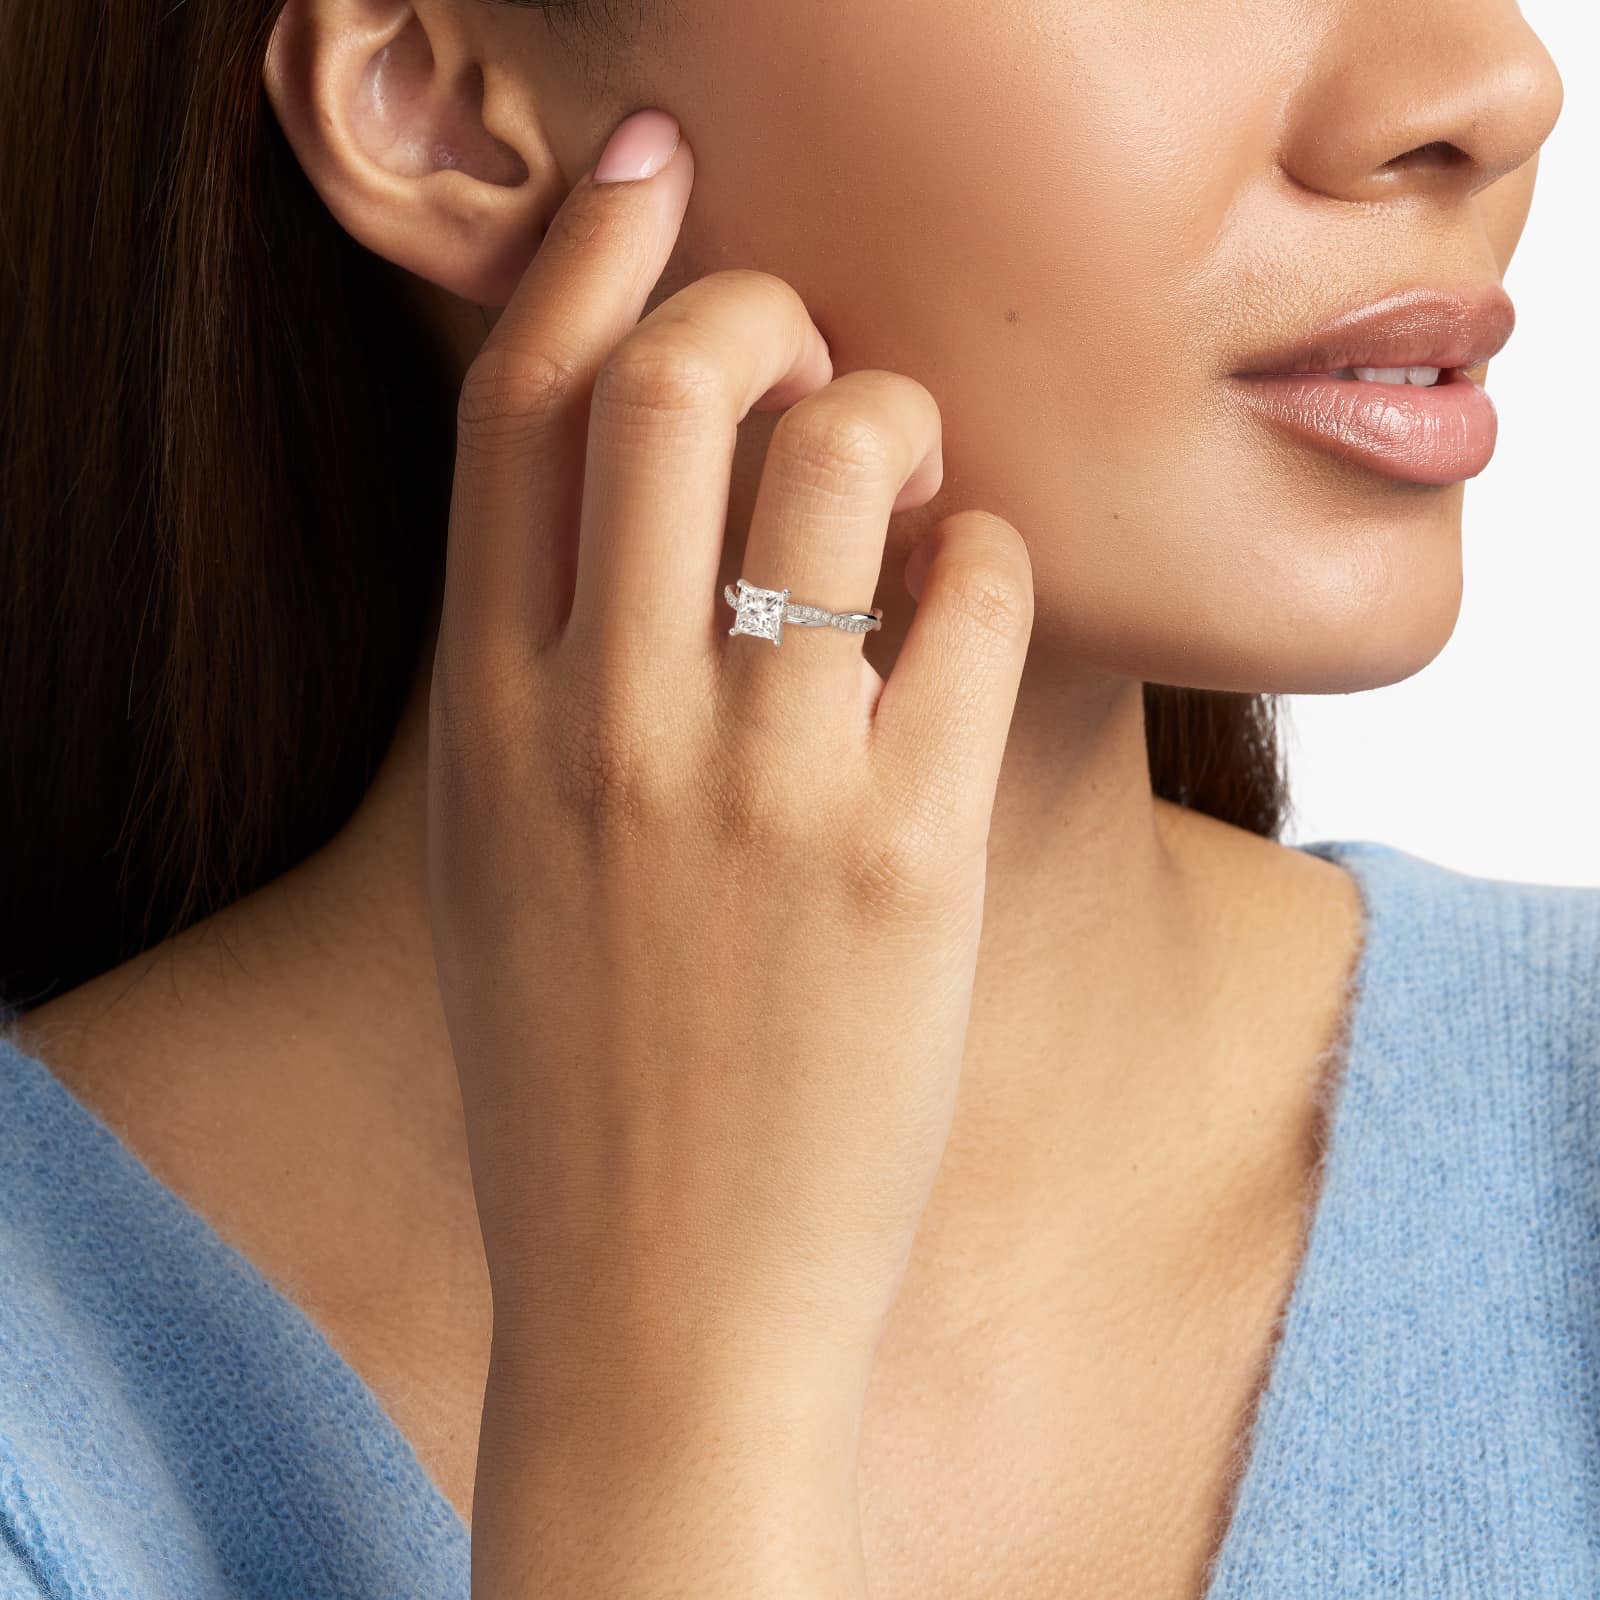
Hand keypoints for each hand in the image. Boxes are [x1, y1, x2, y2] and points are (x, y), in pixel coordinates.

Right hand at [426, 108, 1033, 1596]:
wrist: (661, 1299)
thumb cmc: (581, 1075)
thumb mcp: (507, 855)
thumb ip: (546, 670)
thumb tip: (655, 494)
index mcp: (488, 714)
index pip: (524, 408)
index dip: (594, 254)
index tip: (657, 176)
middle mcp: (609, 723)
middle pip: (688, 378)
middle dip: (771, 315)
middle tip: (816, 371)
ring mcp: (759, 784)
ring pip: (850, 455)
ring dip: (900, 427)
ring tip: (909, 500)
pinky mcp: (904, 852)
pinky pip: (979, 596)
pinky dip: (990, 566)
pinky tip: (969, 622)